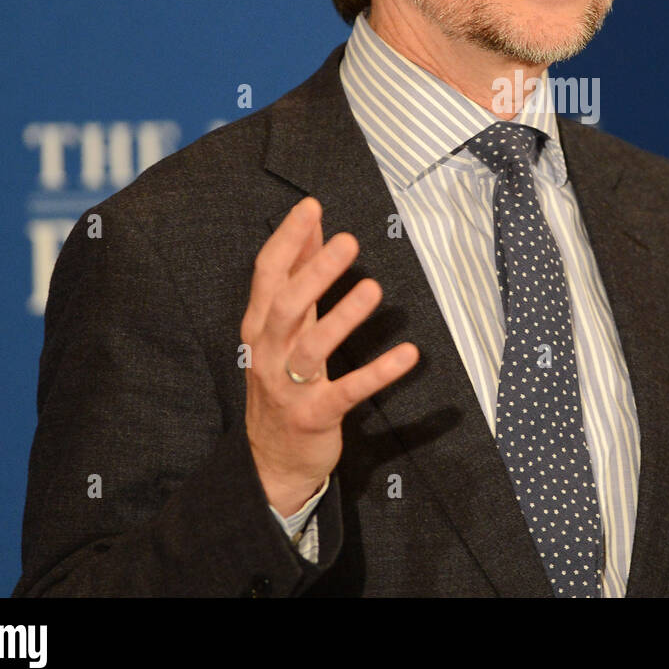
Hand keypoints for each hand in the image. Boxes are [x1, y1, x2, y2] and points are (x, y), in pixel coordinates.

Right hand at [242, 196, 418, 515]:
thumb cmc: (282, 381)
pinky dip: (378, 372)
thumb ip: (296, 279)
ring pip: (312, 348)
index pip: (267, 275)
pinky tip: (409, 355)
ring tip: (373, 289)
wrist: (269, 461)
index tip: (312, 207)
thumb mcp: (283, 329)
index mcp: (260, 327)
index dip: (287, 239)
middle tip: (348, 241)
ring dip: (343, 317)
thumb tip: (309, 228)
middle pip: (287, 306)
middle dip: (316, 272)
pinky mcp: (315, 416)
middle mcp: (269, 353)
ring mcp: (289, 387)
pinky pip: (348, 391)